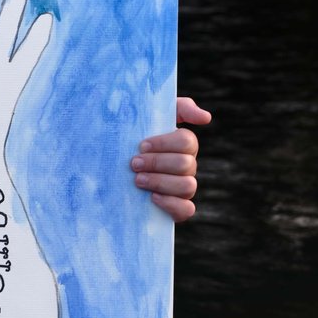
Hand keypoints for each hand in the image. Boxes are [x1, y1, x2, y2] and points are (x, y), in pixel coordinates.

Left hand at [134, 95, 210, 222]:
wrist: (111, 168)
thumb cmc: (133, 138)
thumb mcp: (150, 116)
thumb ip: (180, 108)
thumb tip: (206, 118)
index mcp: (184, 144)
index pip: (187, 141)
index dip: (164, 144)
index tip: (141, 145)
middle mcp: (187, 166)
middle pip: (186, 164)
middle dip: (157, 163)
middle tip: (134, 164)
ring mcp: (184, 188)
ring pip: (188, 186)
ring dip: (161, 182)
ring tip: (137, 180)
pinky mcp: (177, 208)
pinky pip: (187, 209)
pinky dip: (172, 204)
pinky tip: (152, 198)